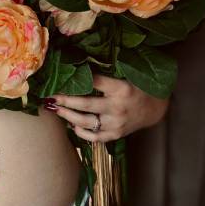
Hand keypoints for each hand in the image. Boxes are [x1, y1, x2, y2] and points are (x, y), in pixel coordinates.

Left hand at [44, 74, 169, 142]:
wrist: (154, 109)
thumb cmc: (136, 89)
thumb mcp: (125, 77)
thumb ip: (105, 75)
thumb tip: (78, 69)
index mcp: (121, 89)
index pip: (95, 82)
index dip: (78, 79)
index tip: (61, 78)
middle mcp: (118, 107)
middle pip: (85, 104)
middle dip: (64, 100)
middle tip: (50, 97)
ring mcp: (116, 124)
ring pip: (85, 122)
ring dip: (67, 115)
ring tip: (55, 109)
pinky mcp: (115, 135)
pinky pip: (93, 136)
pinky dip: (80, 131)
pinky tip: (71, 124)